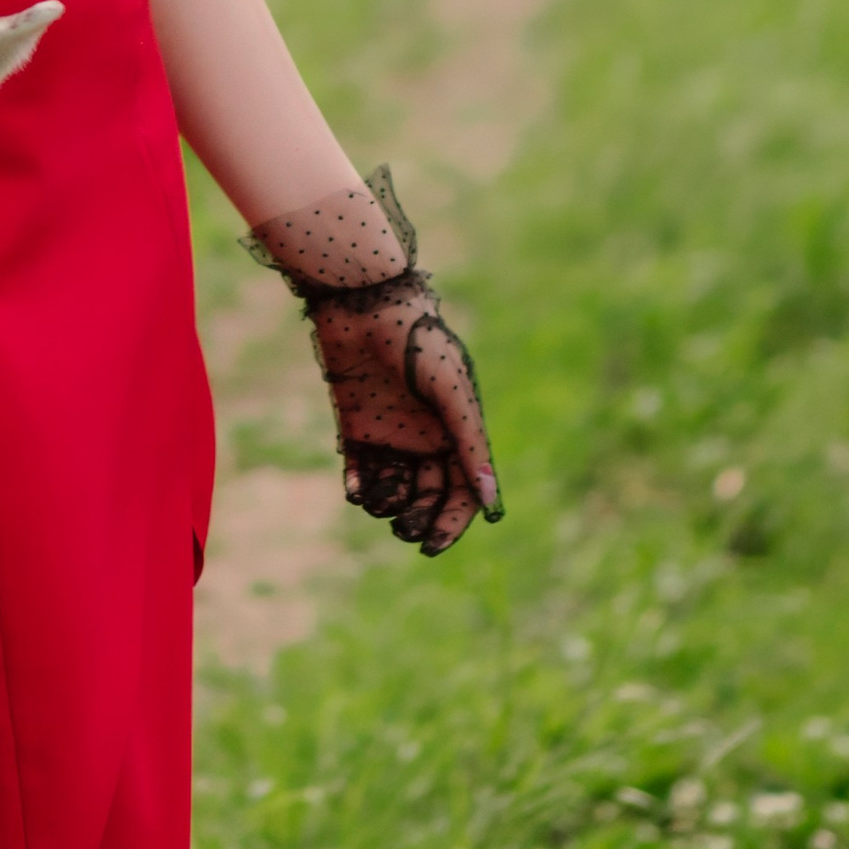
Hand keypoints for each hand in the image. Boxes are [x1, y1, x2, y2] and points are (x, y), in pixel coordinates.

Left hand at [248, 169, 501, 555]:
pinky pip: (360, 470)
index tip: (430, 546)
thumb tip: (491, 505)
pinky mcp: (356, 426)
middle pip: (428, 496)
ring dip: (388, 505)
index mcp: (455, 432)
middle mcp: (426, 438)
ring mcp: (390, 433)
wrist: (364, 303)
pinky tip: (357, 488)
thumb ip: (469, 444)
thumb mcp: (450, 393)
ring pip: (394, 488)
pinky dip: (359, 486)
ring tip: (379, 501)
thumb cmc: (417, 342)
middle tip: (404, 529)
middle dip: (418, 519)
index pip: (461, 491)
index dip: (450, 522)